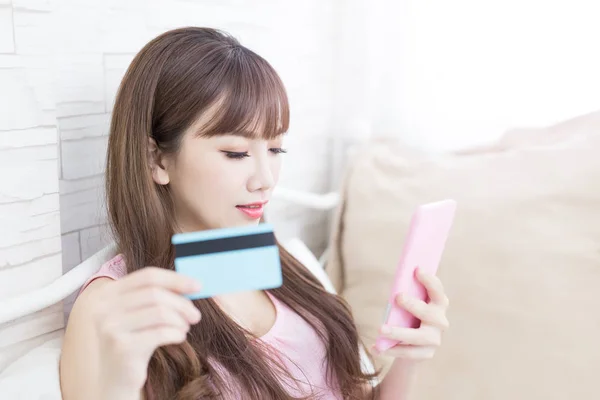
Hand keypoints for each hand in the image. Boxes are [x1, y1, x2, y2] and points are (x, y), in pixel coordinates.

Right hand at [89, 267, 201, 395]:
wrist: (115, 379)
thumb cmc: (134, 341)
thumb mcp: (140, 314)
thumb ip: (157, 295)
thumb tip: (191, 284)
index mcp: (107, 293)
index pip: (148, 275)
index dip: (175, 279)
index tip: (198, 286)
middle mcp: (104, 307)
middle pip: (155, 293)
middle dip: (182, 303)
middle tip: (196, 315)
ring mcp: (110, 327)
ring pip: (160, 312)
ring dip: (180, 320)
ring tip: (185, 328)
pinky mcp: (121, 347)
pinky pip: (161, 333)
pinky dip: (177, 333)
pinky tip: (179, 337)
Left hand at [372, 267, 449, 360]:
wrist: (413, 347)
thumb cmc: (410, 317)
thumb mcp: (409, 305)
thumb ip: (405, 295)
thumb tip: (394, 285)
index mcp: (438, 305)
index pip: (438, 291)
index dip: (430, 281)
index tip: (417, 269)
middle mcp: (440, 322)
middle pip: (428, 313)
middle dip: (413, 304)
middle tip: (398, 296)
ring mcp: (435, 339)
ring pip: (417, 336)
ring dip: (398, 332)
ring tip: (380, 329)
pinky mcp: (426, 354)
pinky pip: (408, 352)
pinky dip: (391, 349)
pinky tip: (377, 347)